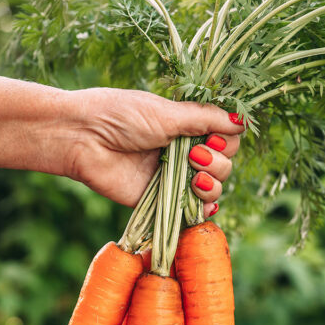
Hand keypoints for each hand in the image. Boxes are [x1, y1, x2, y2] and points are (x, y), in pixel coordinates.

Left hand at [63, 88, 243, 213]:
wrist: (83, 138)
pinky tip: (202, 203)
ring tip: (195, 178)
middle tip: (195, 155)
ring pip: (214, 189)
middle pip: (225, 164)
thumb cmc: (120, 115)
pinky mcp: (159, 201)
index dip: (226, 141)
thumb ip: (205, 120)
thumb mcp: (167, 112)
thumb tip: (241, 122)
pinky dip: (203, 210)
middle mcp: (183, 152)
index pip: (226, 138)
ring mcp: (172, 178)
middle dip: (219, 162)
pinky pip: (191, 212)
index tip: (211, 137)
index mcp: (186, 127)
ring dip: (214, 184)